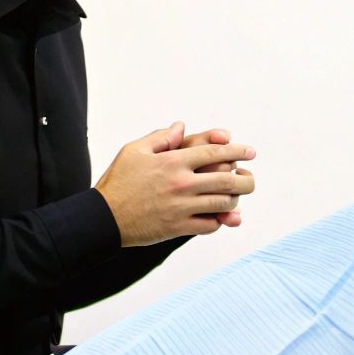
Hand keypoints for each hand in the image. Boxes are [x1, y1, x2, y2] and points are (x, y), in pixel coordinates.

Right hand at [94, 121, 256, 245]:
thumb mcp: (134, 151)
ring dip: (235, 201)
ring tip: (237, 198)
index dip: (236, 151)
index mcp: (173, 161)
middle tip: (250, 180)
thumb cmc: (118, 181)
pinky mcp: (178, 227)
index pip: (215, 153)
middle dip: (245, 180)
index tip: (249, 152)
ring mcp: (181, 207)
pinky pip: (209, 225)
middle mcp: (181, 183)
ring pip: (222, 204)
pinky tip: (218, 216)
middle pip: (227, 180)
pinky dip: (218, 221)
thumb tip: (182, 126)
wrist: (103, 217)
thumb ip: (161, 137)